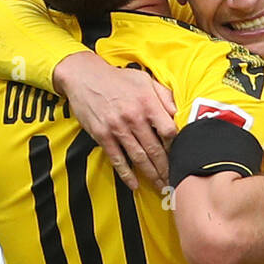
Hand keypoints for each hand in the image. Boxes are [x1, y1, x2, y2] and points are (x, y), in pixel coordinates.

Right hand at [53, 52, 176, 192]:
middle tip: (175, 182)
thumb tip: (179, 114)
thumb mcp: (145, 79)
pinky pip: (117, 159)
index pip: (169, 131)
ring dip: (151, 175)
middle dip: (167, 169)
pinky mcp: (102, 135)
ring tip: (161, 187)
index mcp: (147, 102)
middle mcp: (133, 116)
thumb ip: (164, 96)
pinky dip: (126, 174)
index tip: (180, 155)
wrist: (84, 76)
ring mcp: (117, 128)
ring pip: (139, 157)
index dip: (176, 145)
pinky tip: (135, 184)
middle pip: (155, 149)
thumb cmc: (118, 79)